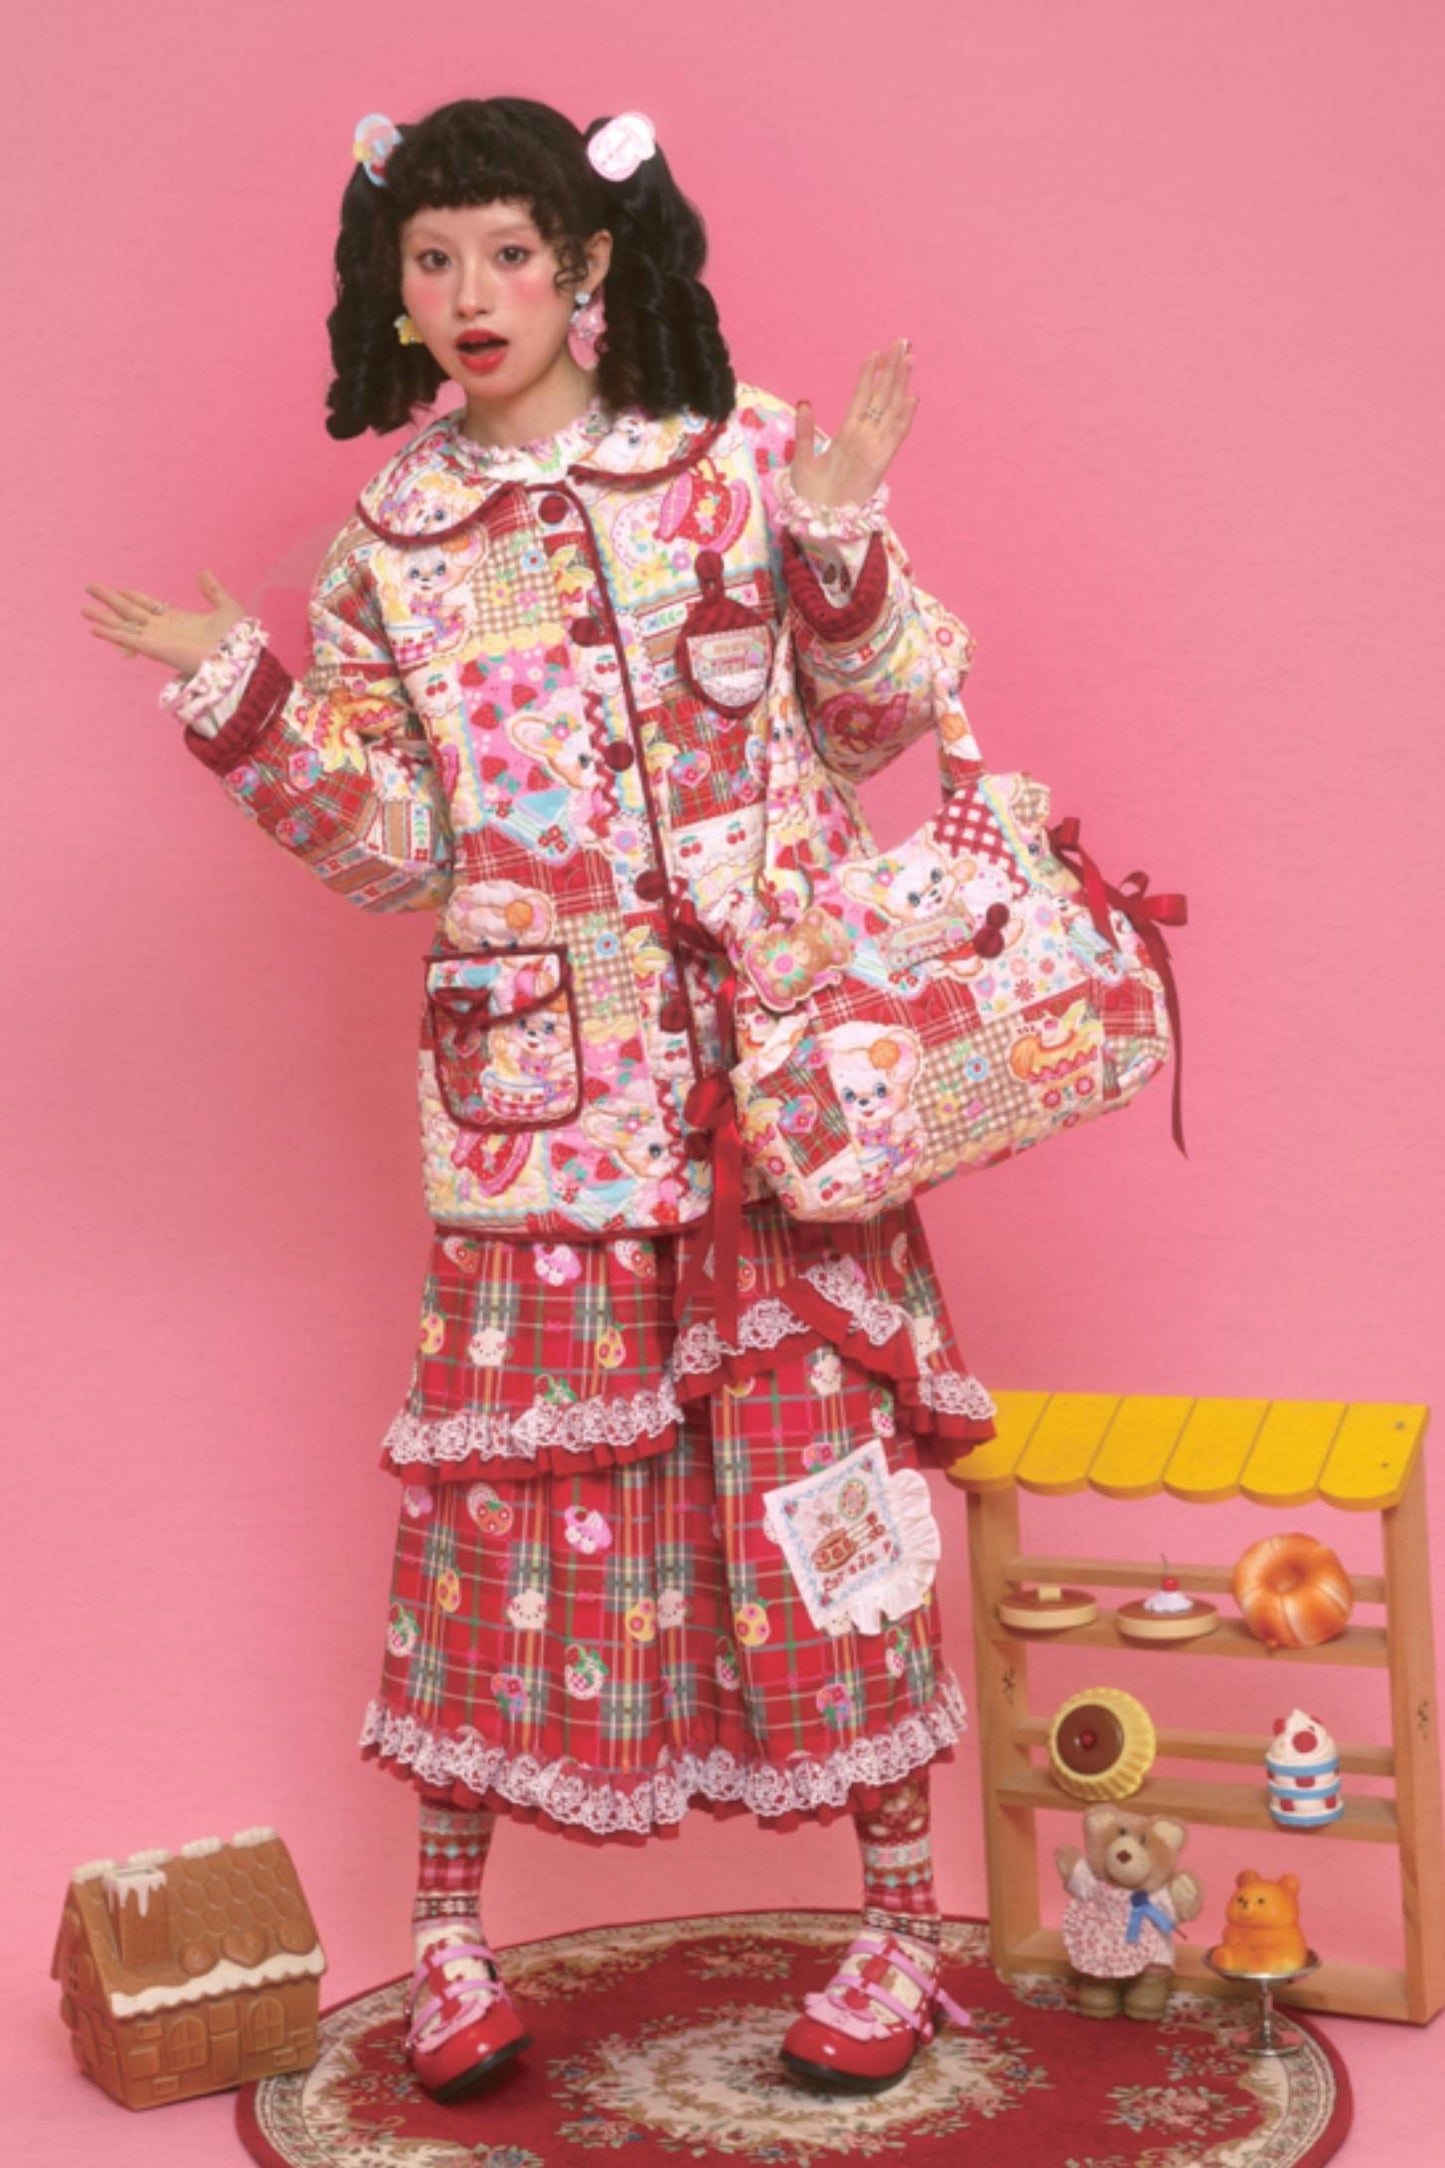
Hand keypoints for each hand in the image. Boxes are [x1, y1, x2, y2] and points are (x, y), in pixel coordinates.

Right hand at [82, 570, 247, 675]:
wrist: (239, 658)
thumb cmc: (237, 640)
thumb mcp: (227, 607)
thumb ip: (213, 591)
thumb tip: (203, 572)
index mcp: (179, 621)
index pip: (149, 607)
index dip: (134, 597)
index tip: (120, 589)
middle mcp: (164, 630)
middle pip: (131, 612)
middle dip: (111, 600)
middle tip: (90, 587)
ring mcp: (158, 640)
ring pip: (125, 626)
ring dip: (104, 618)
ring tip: (84, 609)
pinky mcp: (156, 650)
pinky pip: (129, 640)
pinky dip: (112, 634)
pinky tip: (94, 629)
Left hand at [789, 338, 916, 510]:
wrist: (816, 521)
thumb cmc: (810, 496)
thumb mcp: (800, 459)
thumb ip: (804, 432)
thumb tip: (805, 402)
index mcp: (847, 435)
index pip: (862, 397)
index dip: (869, 375)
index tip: (876, 352)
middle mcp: (864, 438)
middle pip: (882, 397)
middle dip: (892, 369)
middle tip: (902, 342)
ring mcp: (873, 448)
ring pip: (891, 409)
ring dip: (900, 384)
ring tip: (909, 358)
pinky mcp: (879, 463)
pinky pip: (894, 437)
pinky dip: (904, 418)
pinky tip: (912, 398)